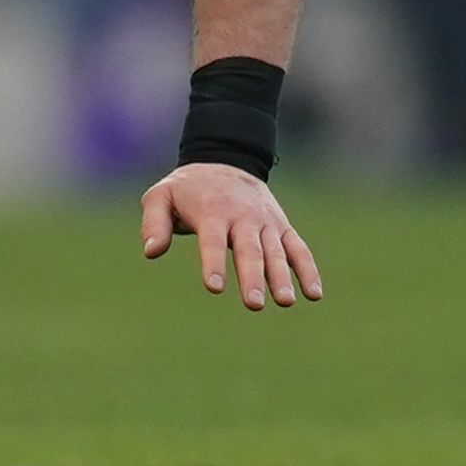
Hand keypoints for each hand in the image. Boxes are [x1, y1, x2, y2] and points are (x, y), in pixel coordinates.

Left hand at [139, 164, 323, 310]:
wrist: (225, 161)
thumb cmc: (187, 188)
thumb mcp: (161, 196)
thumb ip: (154, 222)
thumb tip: (150, 251)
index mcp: (212, 211)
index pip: (213, 240)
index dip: (213, 262)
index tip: (213, 287)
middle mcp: (242, 217)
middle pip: (249, 250)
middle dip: (252, 277)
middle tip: (253, 304)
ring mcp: (266, 222)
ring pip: (276, 251)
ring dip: (282, 277)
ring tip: (285, 301)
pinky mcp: (282, 227)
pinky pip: (298, 248)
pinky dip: (308, 269)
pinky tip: (314, 294)